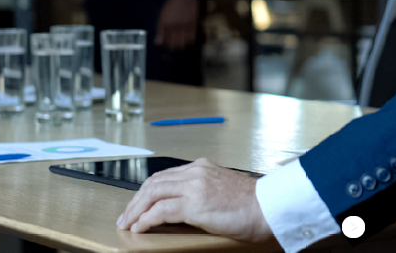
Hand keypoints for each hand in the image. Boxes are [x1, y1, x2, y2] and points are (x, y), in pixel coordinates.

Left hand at [117, 158, 272, 240]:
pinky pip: (161, 210)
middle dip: (136, 200)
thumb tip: (182, 207)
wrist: (268, 207)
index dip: (147, 191)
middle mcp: (196, 172)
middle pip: (154, 182)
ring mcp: (195, 186)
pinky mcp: (195, 203)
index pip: (165, 176)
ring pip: (153, 193)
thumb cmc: (252, 204)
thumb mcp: (222, 190)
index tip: (138, 204)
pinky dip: (147, 218)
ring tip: (129, 223)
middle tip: (126, 216)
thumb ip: (202, 191)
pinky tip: (141, 227)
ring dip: (137, 210)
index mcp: (203, 167)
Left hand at [155, 0, 198, 50]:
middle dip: (173, 47)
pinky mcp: (193, 25)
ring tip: (180, 45)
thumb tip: (157, 42)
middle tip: (173, 47)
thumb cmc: (172, 4)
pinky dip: (189, 42)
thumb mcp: (162, 15)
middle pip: (174, 43)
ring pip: (183, 42)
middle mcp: (175, 26)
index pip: (164, 40)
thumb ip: (160, 29)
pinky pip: (191, 38)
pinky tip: (187, 41)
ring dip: (181, 46)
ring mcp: (185, 26)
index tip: (166, 45)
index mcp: (166, 23)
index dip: (165, 45)